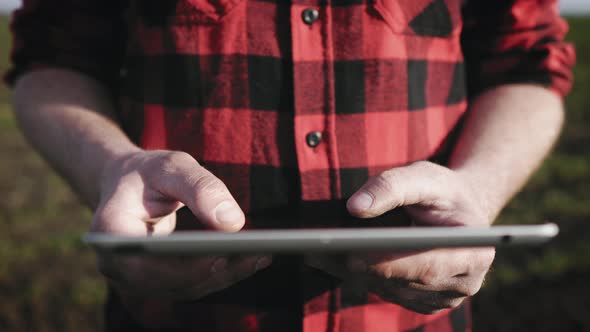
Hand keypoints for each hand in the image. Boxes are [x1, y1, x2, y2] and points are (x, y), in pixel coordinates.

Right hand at [91, 150, 270, 299]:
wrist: (129, 185)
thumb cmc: (149, 173)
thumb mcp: (171, 166)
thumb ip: (200, 187)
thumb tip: (233, 223)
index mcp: (109, 231)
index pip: (144, 262)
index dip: (182, 267)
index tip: (220, 256)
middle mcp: (116, 264)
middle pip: (168, 282)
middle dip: (214, 271)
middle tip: (255, 255)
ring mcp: (135, 278)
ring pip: (184, 288)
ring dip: (225, 275)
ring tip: (262, 255)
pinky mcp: (157, 281)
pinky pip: (191, 284)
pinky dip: (221, 273)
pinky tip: (252, 258)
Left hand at [306, 161, 494, 313]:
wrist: (459, 210)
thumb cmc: (444, 192)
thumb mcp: (424, 176)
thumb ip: (391, 186)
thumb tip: (355, 208)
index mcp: (473, 253)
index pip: (427, 265)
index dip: (388, 262)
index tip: (352, 254)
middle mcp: (462, 283)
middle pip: (403, 282)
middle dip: (361, 267)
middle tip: (320, 252)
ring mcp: (442, 297)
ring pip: (389, 290)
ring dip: (352, 274)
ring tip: (317, 253)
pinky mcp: (421, 301)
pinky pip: (384, 292)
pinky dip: (357, 276)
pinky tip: (330, 260)